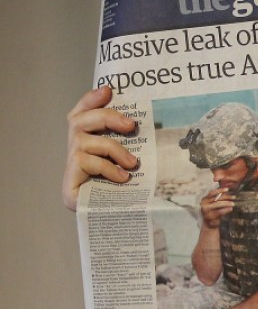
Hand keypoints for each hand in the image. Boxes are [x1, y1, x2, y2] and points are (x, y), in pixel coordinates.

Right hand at [64, 86, 139, 209]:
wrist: (112, 216)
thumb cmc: (123, 184)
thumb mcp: (128, 158)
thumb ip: (126, 140)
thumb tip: (137, 121)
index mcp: (86, 138)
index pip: (81, 111)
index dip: (91, 99)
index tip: (108, 91)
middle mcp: (73, 146)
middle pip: (80, 120)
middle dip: (107, 117)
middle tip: (131, 125)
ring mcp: (70, 163)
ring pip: (87, 141)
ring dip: (114, 149)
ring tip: (133, 164)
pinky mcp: (69, 179)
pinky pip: (88, 162)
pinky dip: (108, 168)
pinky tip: (123, 178)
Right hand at [199, 186, 235, 227]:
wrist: (210, 224)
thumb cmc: (214, 212)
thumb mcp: (215, 204)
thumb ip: (219, 198)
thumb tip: (227, 190)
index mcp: (204, 199)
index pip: (211, 193)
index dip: (219, 190)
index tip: (227, 189)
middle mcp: (203, 204)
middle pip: (216, 198)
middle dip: (226, 197)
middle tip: (234, 197)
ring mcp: (206, 211)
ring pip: (217, 204)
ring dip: (226, 203)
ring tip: (233, 203)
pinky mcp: (209, 216)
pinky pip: (219, 212)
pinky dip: (226, 210)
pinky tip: (231, 209)